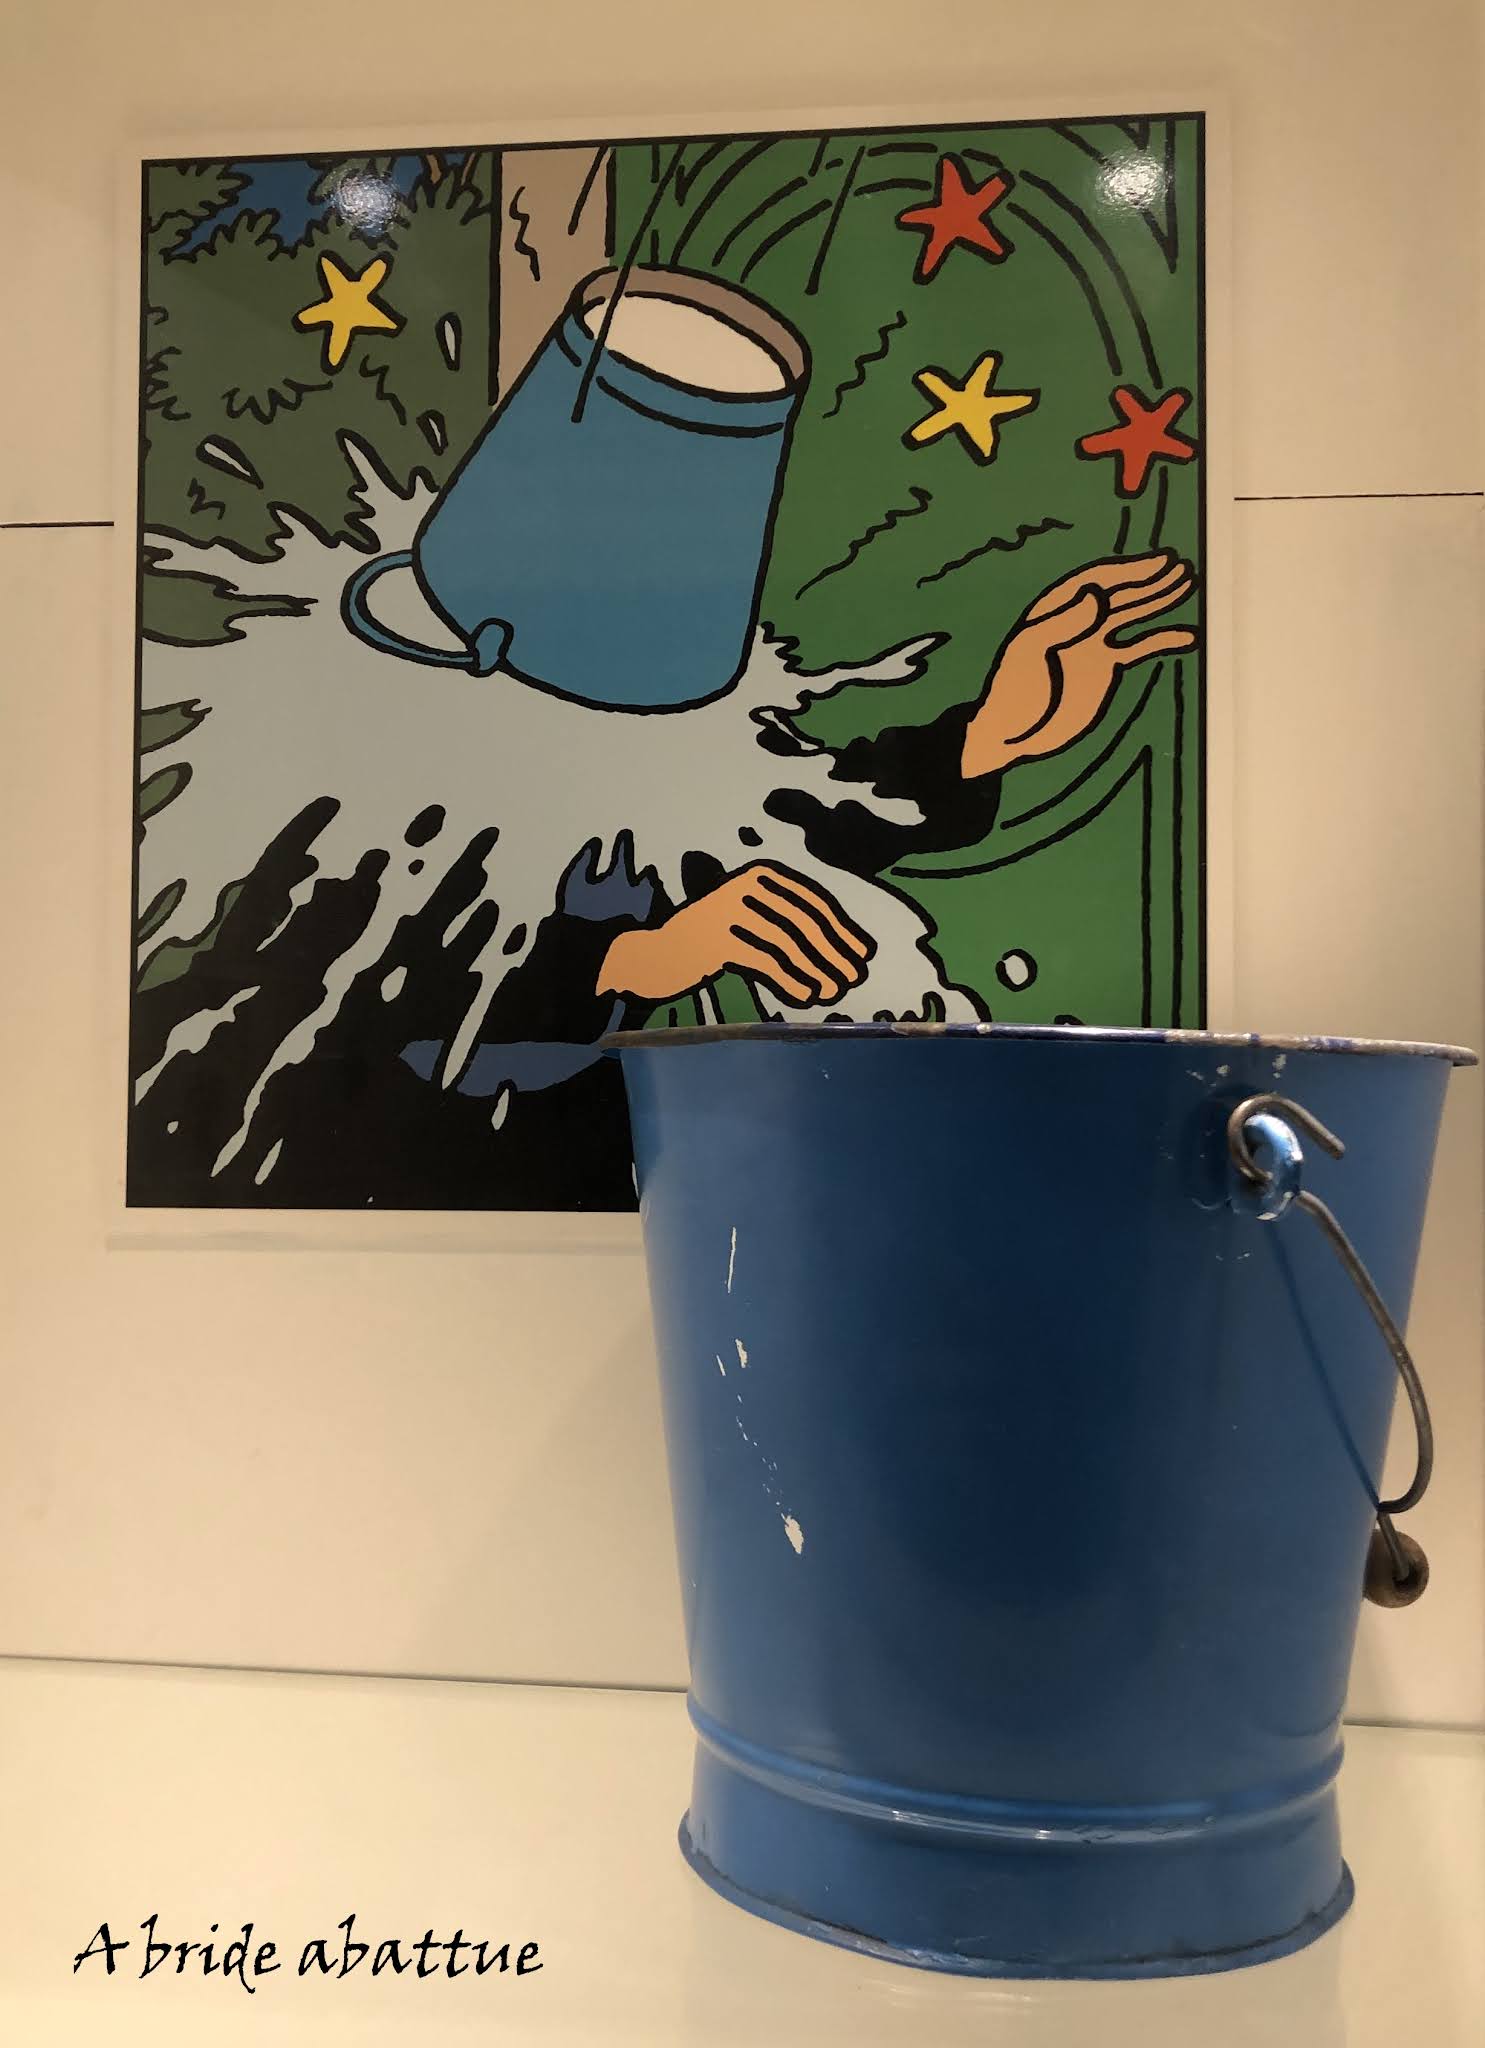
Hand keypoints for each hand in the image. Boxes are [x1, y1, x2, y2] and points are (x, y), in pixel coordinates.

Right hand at [598, 863, 873, 1008]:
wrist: (655, 954)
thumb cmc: (712, 942)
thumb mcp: (753, 923)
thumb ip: (790, 927)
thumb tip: (848, 951)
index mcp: (762, 875)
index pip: (813, 903)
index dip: (842, 931)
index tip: (863, 955)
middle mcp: (747, 886)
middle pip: (803, 924)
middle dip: (833, 954)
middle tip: (853, 979)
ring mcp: (730, 910)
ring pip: (787, 945)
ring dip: (816, 971)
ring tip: (832, 992)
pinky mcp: (716, 937)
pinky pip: (764, 962)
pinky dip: (789, 981)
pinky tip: (806, 996)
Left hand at [961, 552, 1197, 778]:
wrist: (1014, 733)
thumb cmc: (1014, 692)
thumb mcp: (1031, 653)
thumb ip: (1064, 622)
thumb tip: (1097, 592)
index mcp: (1056, 610)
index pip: (1096, 582)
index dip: (1127, 571)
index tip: (1157, 564)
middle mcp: (1078, 620)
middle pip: (1120, 593)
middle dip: (1150, 579)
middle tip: (1181, 567)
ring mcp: (1094, 642)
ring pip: (1133, 614)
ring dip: (1159, 599)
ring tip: (1187, 584)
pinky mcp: (1106, 666)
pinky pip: (1139, 647)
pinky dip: (1162, 640)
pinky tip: (1187, 636)